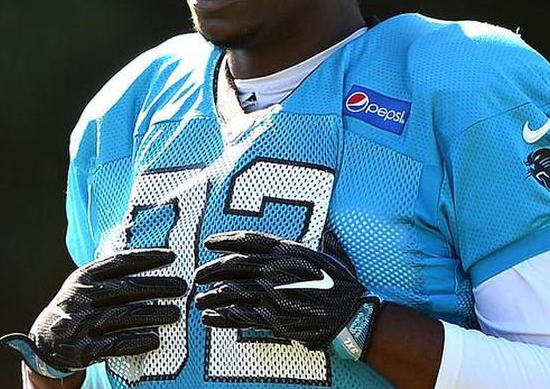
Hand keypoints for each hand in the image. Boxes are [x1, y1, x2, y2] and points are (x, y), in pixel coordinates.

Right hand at [0, 248, 187, 377]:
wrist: (45, 341)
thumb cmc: (76, 308)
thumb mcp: (83, 285)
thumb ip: (109, 275)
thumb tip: (151, 260)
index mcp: (83, 277)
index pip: (119, 262)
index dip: (147, 257)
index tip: (172, 256)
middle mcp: (80, 297)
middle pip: (125, 288)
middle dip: (157, 286)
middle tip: (182, 286)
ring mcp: (81, 323)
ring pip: (123, 316)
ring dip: (153, 314)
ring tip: (176, 313)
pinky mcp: (83, 349)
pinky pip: (115, 345)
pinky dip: (136, 342)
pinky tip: (155, 339)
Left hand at [194, 231, 378, 359]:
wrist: (352, 315)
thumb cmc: (343, 284)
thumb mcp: (331, 255)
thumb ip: (323, 242)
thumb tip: (330, 232)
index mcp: (286, 250)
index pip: (246, 240)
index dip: (224, 240)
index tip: (209, 243)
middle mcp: (274, 268)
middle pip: (232, 265)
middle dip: (210, 270)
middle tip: (197, 276)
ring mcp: (272, 292)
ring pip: (231, 291)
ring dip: (211, 296)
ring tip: (199, 300)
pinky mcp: (273, 316)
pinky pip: (240, 315)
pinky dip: (221, 317)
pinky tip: (210, 318)